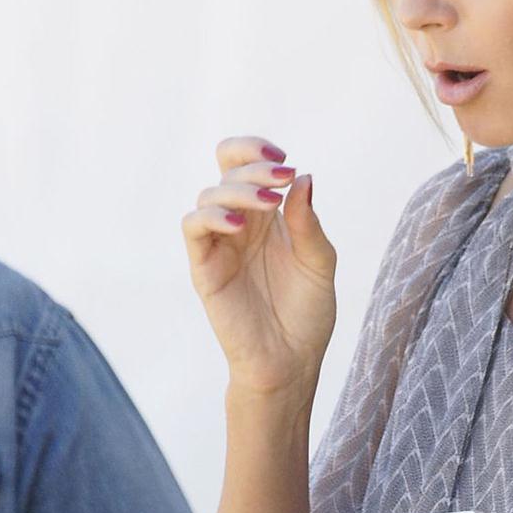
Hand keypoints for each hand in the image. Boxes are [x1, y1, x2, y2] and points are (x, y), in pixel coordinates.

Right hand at [182, 136, 336, 396]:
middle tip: (280, 176)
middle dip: (253, 164)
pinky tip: (241, 226)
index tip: (284, 159)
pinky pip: (193, 228)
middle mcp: (241, 225)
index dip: (256, 150)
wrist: (290, 362)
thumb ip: (309, 223)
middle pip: (227, 170)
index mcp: (269, 217)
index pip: (247, 165)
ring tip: (268, 204)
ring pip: (209, 195)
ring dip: (239, 190)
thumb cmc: (307, 315)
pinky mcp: (204, 268)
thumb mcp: (319, 263)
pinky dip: (213, 217)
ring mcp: (220, 245)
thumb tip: (303, 177)